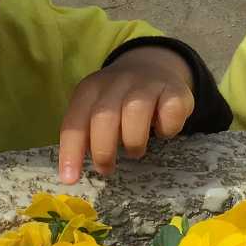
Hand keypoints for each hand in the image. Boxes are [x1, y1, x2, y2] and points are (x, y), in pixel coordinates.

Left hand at [57, 47, 195, 182]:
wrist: (152, 66)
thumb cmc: (120, 101)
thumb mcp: (96, 110)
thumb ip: (85, 133)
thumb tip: (73, 173)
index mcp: (90, 89)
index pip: (75, 121)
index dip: (71, 151)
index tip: (70, 179)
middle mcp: (117, 82)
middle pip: (104, 117)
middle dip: (103, 150)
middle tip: (106, 168)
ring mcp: (147, 83)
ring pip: (135, 112)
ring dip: (133, 141)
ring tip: (134, 151)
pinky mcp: (175, 89)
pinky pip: (170, 112)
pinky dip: (166, 129)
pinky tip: (162, 132)